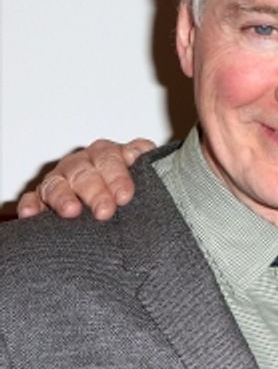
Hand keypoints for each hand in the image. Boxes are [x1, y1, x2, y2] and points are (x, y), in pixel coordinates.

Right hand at [17, 138, 155, 220]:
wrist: (121, 203)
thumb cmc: (134, 190)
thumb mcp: (148, 176)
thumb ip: (152, 167)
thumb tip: (154, 158)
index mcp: (109, 155)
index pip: (112, 157)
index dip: (118, 176)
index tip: (126, 196)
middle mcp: (84, 164)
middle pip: (85, 171)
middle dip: (95, 191)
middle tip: (105, 211)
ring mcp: (62, 179)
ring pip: (58, 182)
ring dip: (63, 196)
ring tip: (71, 211)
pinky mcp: (43, 197)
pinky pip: (34, 197)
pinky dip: (32, 204)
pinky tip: (32, 213)